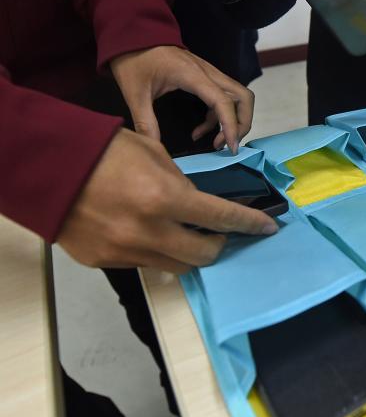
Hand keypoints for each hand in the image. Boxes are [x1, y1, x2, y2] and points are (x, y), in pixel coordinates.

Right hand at [57, 130, 277, 273]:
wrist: (46, 168)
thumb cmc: (103, 151)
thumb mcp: (154, 155)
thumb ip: (181, 184)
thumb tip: (198, 205)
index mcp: (165, 198)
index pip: (222, 219)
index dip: (250, 224)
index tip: (268, 228)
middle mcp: (149, 232)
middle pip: (204, 255)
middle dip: (220, 244)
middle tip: (222, 233)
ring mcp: (125, 251)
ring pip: (176, 265)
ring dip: (189, 251)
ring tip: (188, 233)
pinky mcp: (105, 261)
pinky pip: (144, 263)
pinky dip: (156, 250)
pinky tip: (150, 232)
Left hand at [110, 46, 254, 153]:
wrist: (134, 36)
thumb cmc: (134, 61)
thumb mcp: (135, 93)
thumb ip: (146, 122)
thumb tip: (153, 148)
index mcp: (193, 76)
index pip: (224, 102)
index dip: (231, 126)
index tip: (230, 147)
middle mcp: (208, 73)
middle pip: (244, 97)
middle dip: (243, 123)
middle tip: (229, 145)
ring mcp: (209, 73)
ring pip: (238, 96)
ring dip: (234, 120)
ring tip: (217, 142)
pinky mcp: (205, 76)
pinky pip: (223, 97)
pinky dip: (219, 116)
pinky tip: (200, 131)